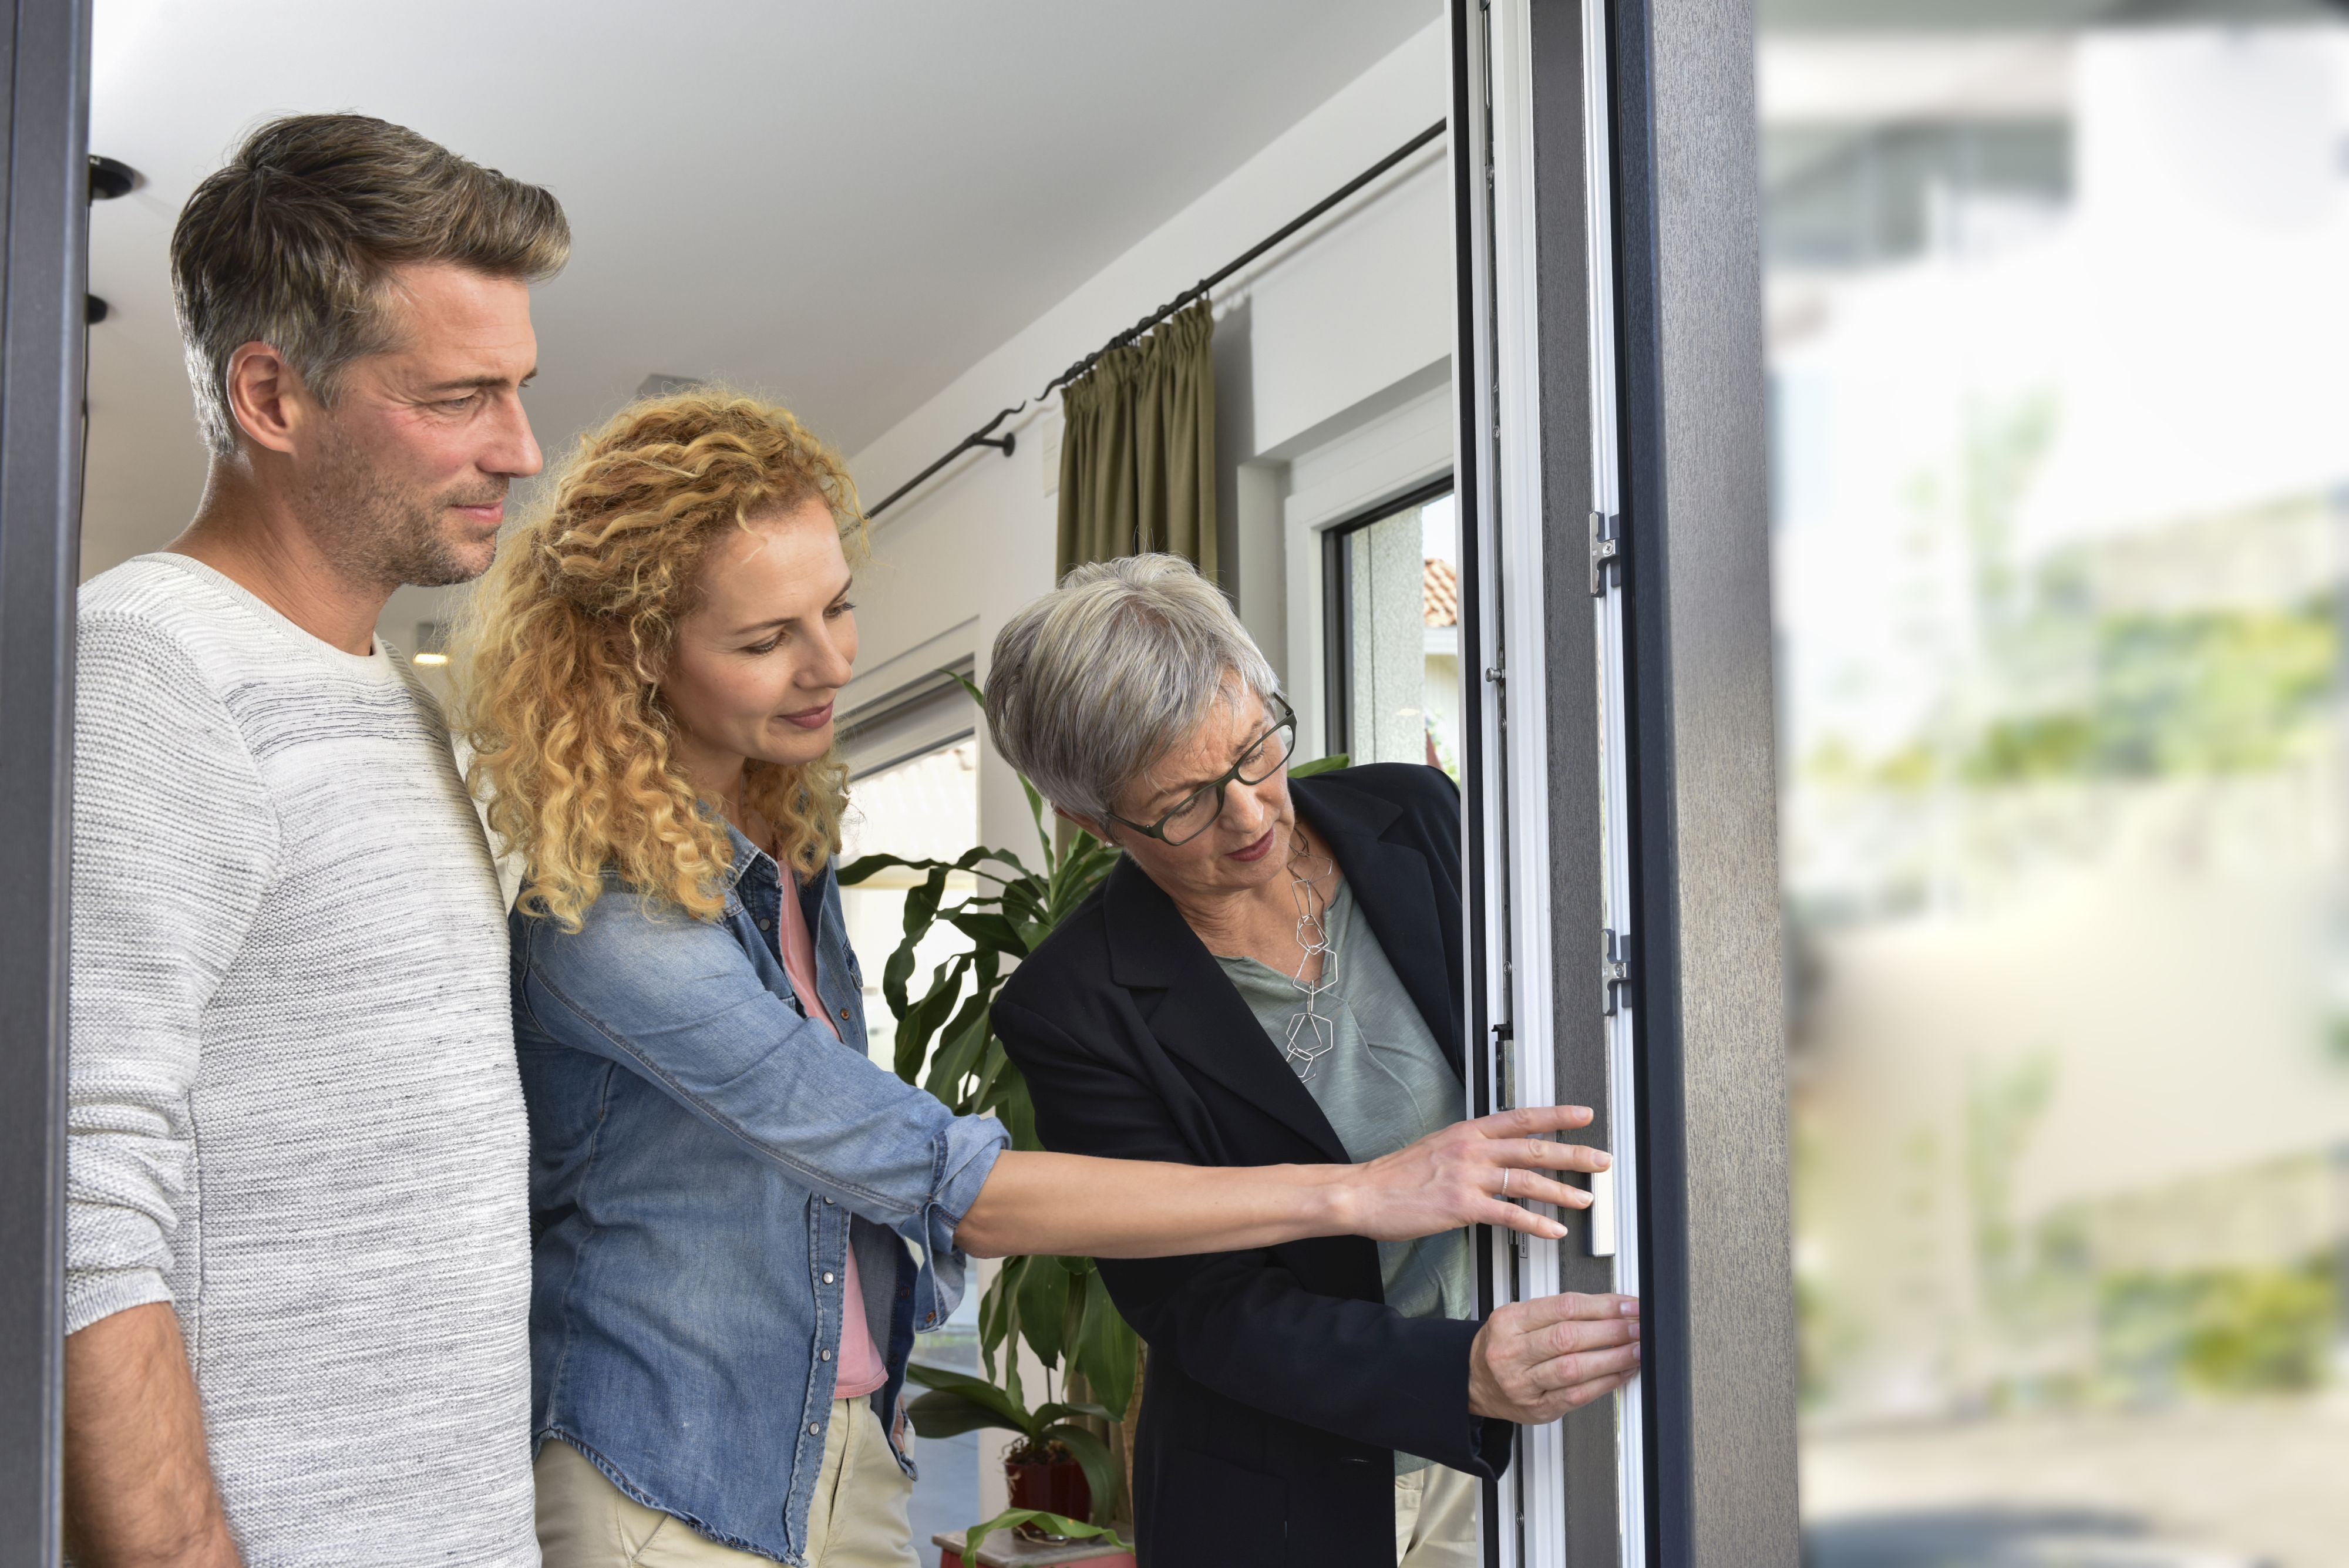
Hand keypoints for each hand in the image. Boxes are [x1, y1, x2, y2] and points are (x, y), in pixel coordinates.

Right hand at [1339, 1105, 1609, 1242]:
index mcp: (1467, 1132)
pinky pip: (1509, 1215)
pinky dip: (1535, 1224)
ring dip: (1562, 1191)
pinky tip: (1552, 1231)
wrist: (1364, 1193)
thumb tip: (1496, 1153)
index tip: (1583, 1115)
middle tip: (1601, 1160)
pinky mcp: (1462, 1206)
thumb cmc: (1396, 1175)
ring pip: (1527, 1181)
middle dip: (1573, 1155)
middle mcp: (1471, 1149)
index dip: (1556, 1116)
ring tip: (1585, 1199)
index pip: (1521, 1118)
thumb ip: (1469, 1148)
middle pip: (1534, 1148)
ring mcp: (1468, 1177)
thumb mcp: (1437, 1147)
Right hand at [1468, 1293, 1640, 1422]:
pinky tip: (1622, 1372)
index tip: (1627, 1305)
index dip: (1601, 1305)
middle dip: (1611, 1331)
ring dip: (1613, 1358)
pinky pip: (1576, 1396)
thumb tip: (1610, 1307)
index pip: (1562, 1307)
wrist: (1473, 1382)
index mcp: (1509, 1321)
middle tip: (1638, 1326)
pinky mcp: (1538, 1409)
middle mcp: (1513, 1352)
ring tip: (1636, 1349)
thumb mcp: (1517, 1317)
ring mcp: (1524, 1384)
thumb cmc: (1502, 1347)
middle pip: (1568, 1337)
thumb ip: (1558, 1311)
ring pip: (1574, 1369)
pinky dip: (1605, 1383)